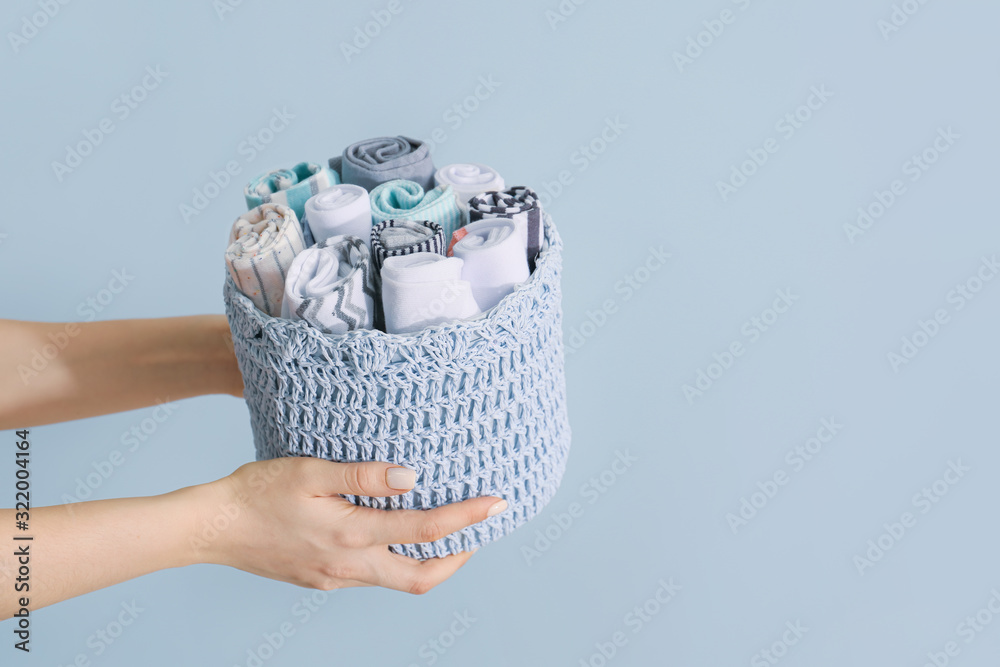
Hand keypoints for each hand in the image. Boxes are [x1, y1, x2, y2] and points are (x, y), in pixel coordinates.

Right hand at [197, 457, 506, 593]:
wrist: (212, 527)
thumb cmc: (258, 491)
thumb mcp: (310, 470)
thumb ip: (363, 475)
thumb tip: (412, 477)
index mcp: (351, 534)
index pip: (426, 532)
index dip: (467, 519)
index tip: (496, 504)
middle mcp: (349, 566)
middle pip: (422, 577)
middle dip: (458, 557)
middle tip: (478, 529)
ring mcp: (335, 579)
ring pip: (397, 580)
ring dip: (427, 559)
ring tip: (444, 528)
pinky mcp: (322, 581)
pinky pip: (371, 576)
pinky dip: (394, 560)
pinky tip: (390, 533)